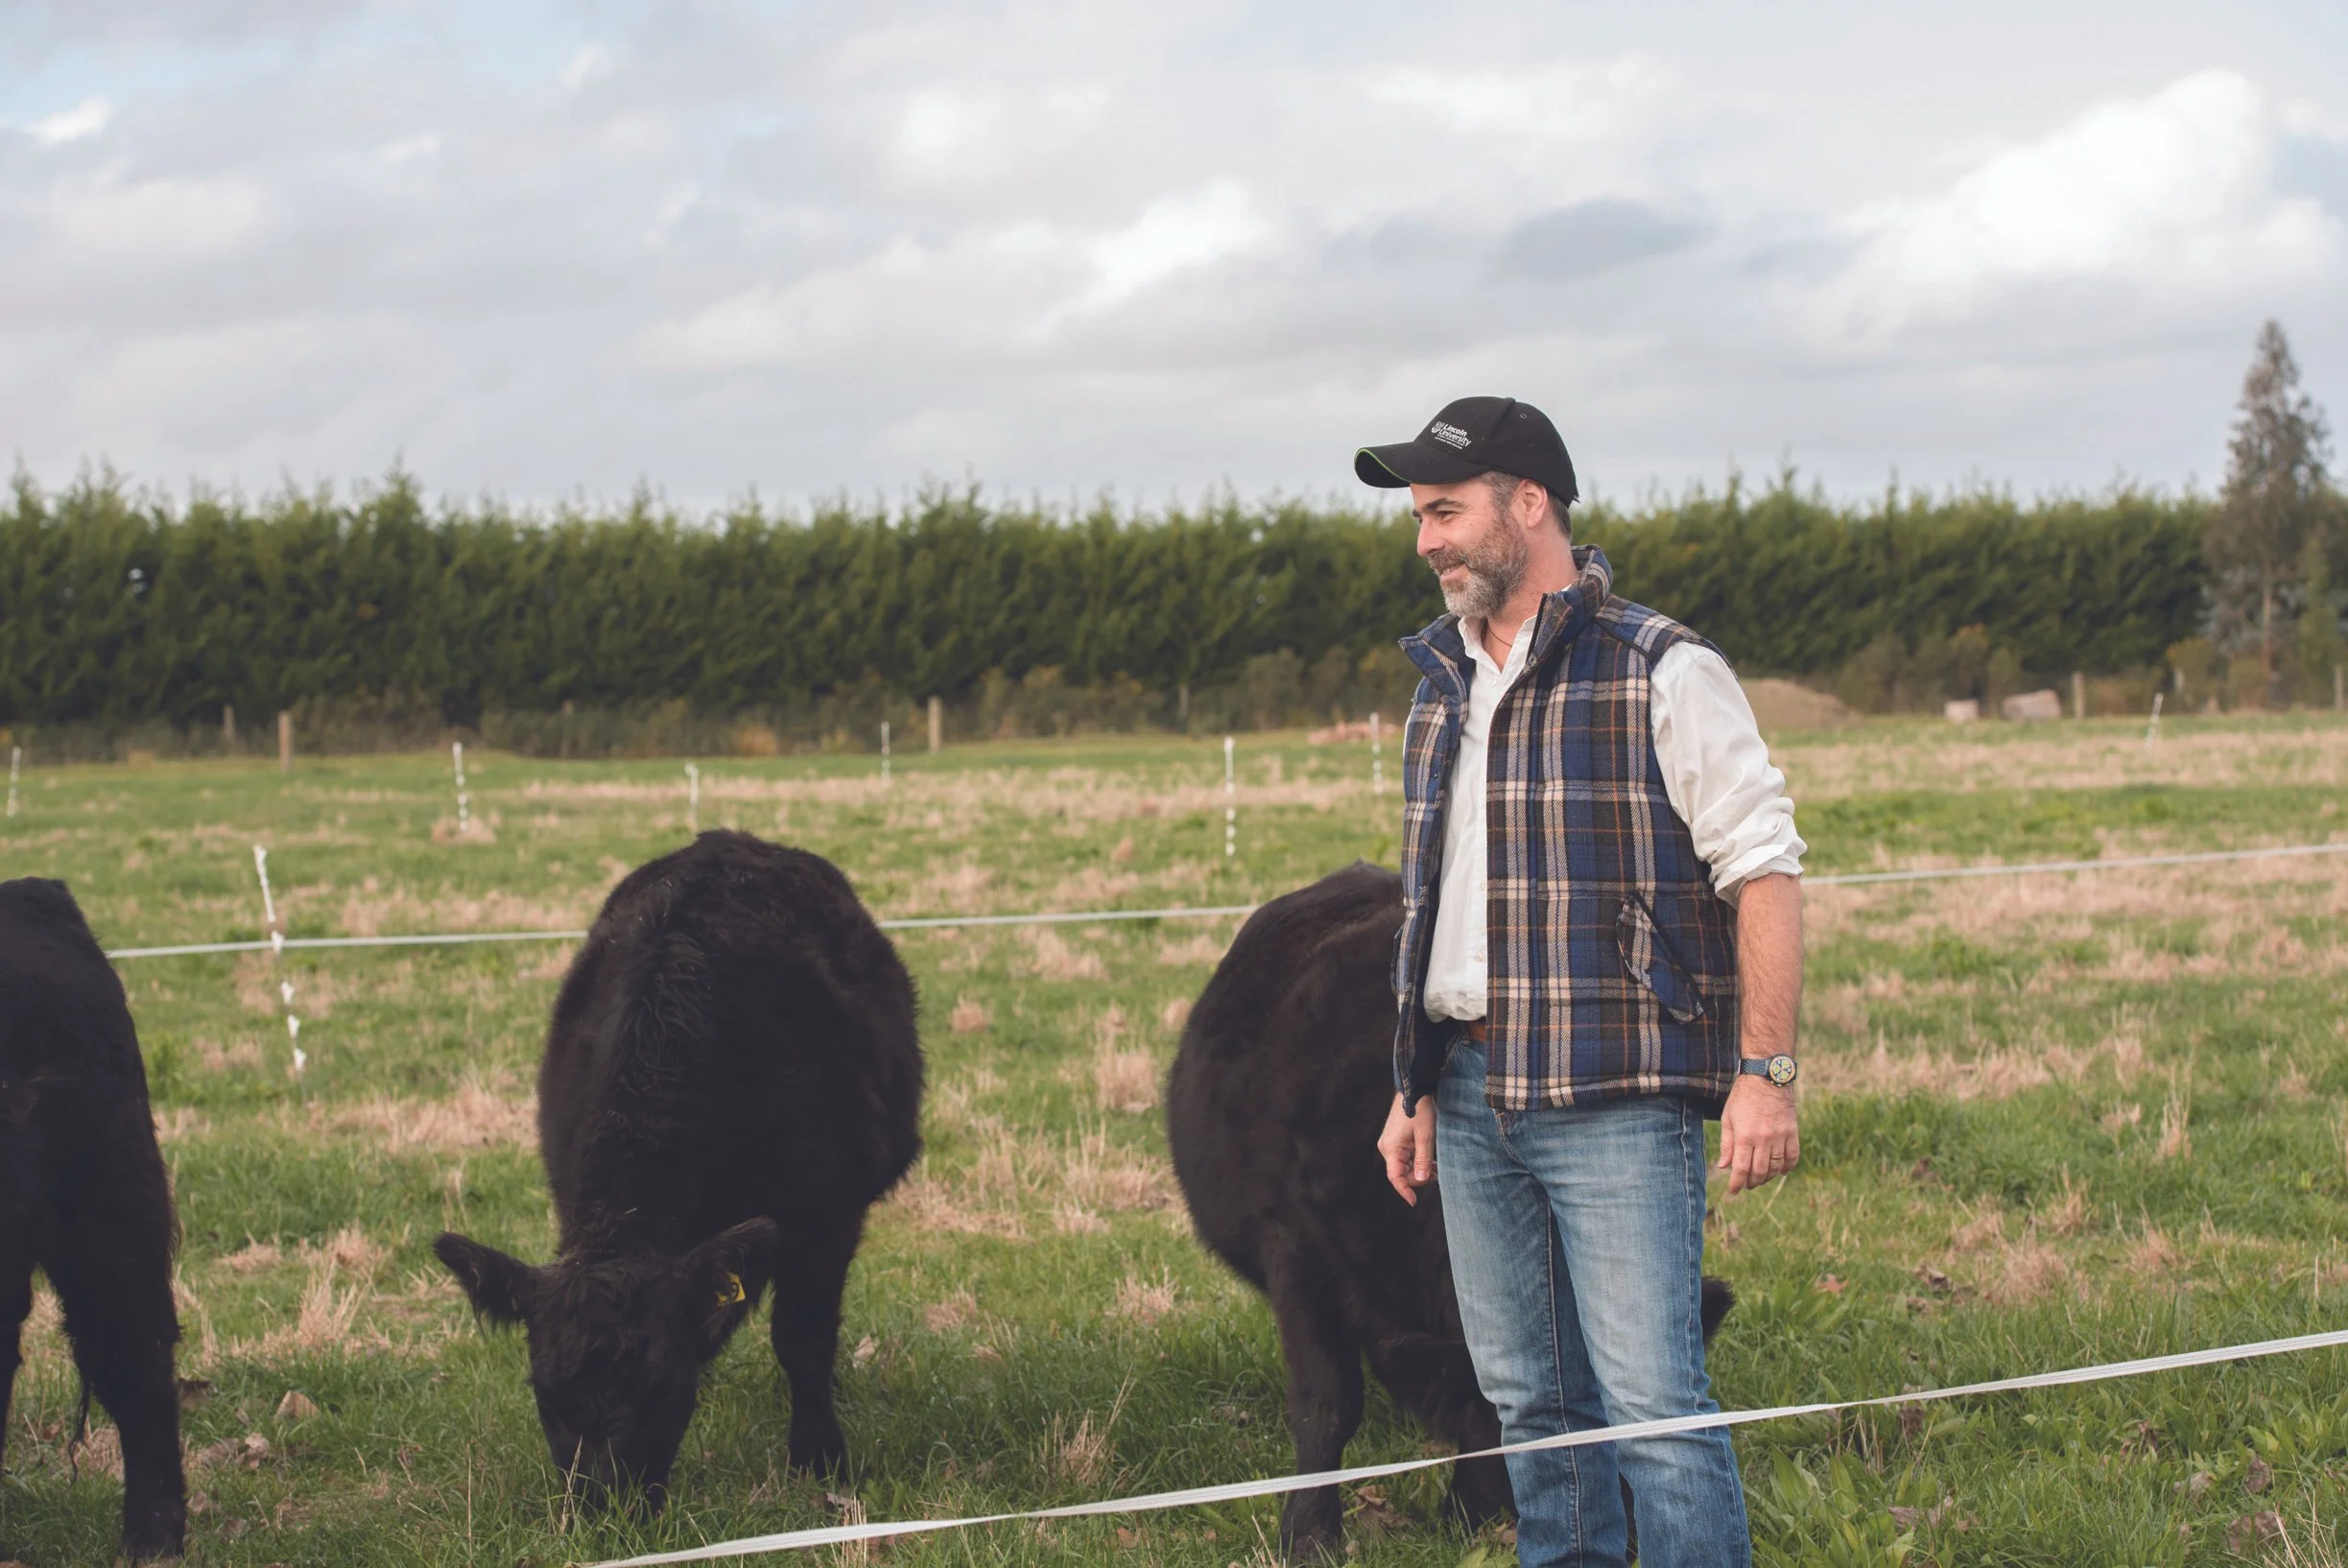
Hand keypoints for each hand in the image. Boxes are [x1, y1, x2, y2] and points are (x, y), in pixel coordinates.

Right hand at [1377, 1092, 1437, 1205]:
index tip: (1414, 1202)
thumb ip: (1423, 1160)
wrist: (1414, 1089)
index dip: (1405, 1191)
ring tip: (1436, 1169)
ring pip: (1403, 1166)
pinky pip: (1404, 1157)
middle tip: (1437, 1175)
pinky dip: (1416, 1161)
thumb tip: (1420, 1180)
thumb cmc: (1421, 1111)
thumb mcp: (1426, 1137)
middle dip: (1418, 1178)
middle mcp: (1387, 1148)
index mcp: (1391, 1148)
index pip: (1396, 1177)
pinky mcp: (1394, 1140)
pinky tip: (1429, 1161)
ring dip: (1418, 1170)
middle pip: (1401, 1173)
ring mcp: (1390, 1144)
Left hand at [1716, 1075, 1798, 1195]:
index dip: (1737, 1183)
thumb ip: (1726, 1144)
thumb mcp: (1728, 1118)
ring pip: (1776, 1167)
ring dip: (1768, 1177)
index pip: (1741, 1169)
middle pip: (1759, 1171)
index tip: (1734, 1191)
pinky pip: (1792, 1156)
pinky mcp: (1792, 1132)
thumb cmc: (1743, 1097)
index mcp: (1745, 1136)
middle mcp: (1763, 1139)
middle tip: (1747, 1185)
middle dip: (1752, 1182)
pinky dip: (1787, 1167)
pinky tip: (1781, 1171)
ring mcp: (1780, 1136)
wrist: (1767, 1078)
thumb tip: (1723, 1167)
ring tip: (1761, 1178)